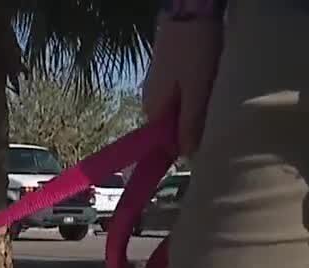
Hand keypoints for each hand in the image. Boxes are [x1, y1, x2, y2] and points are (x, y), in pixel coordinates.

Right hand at [141, 16, 223, 156]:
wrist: (190, 14)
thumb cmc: (193, 53)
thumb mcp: (196, 92)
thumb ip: (190, 124)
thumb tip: (186, 156)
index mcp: (154, 110)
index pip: (162, 143)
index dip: (180, 149)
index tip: (200, 150)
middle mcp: (151, 101)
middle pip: (170, 128)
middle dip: (190, 130)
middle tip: (213, 124)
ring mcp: (159, 86)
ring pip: (178, 111)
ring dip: (195, 113)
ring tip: (214, 105)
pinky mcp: (170, 74)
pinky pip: (181, 97)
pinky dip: (195, 98)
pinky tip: (209, 89)